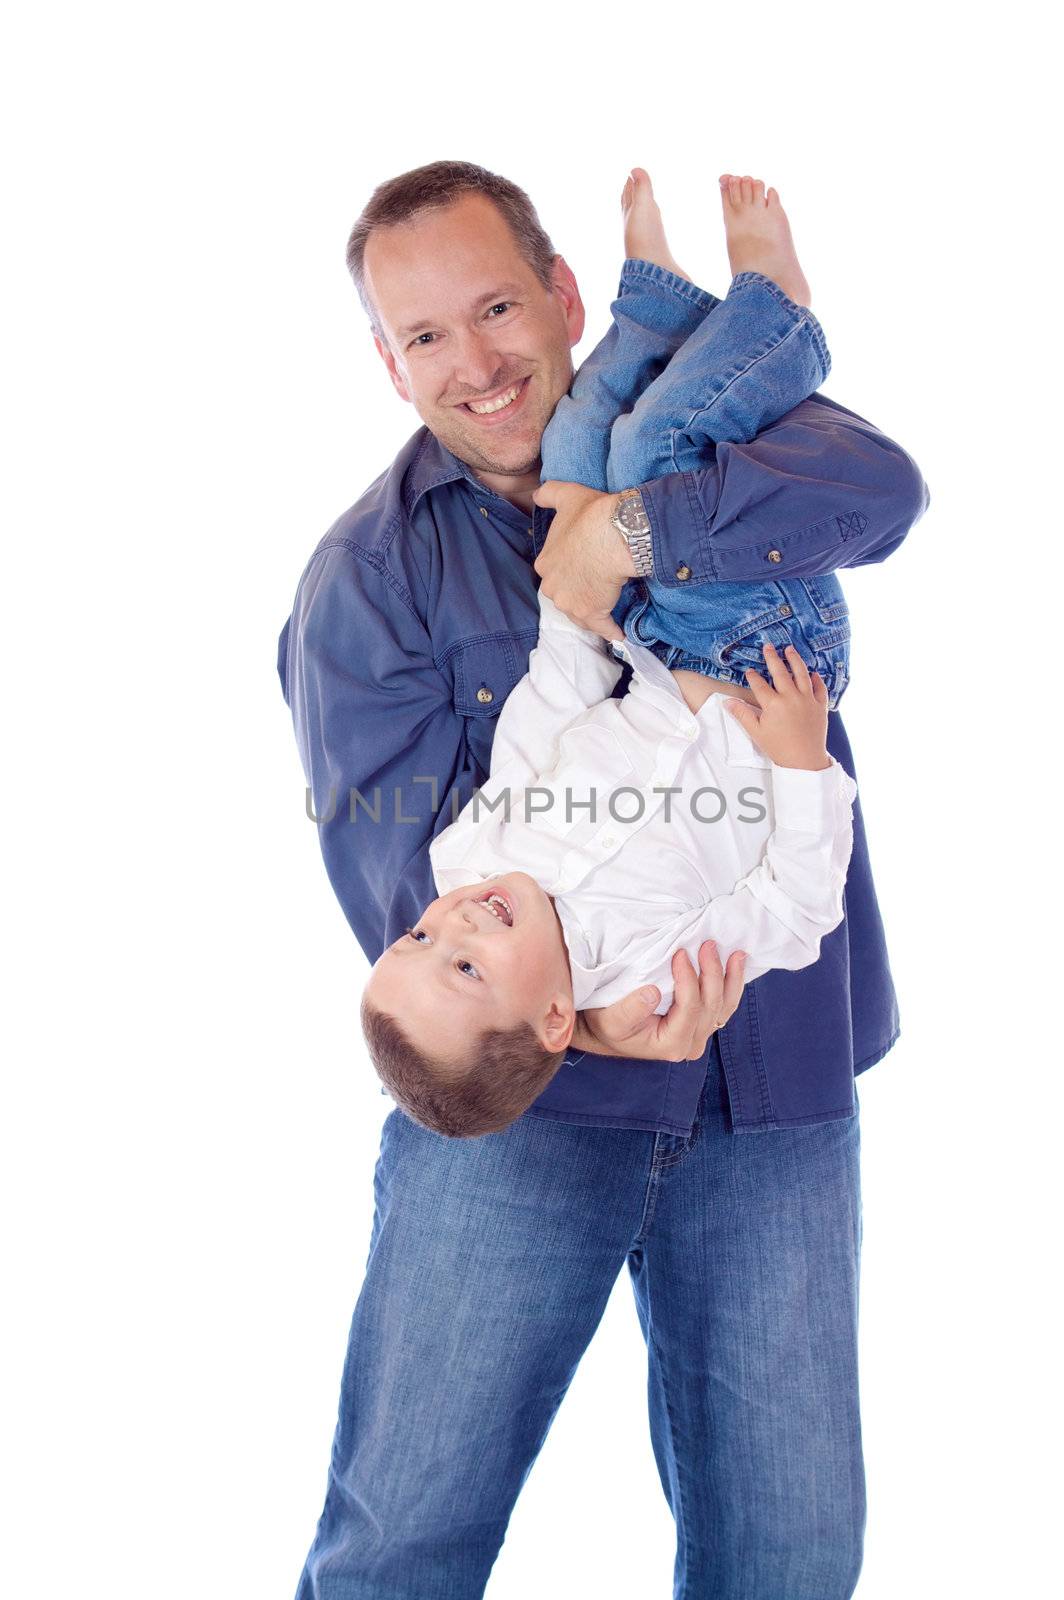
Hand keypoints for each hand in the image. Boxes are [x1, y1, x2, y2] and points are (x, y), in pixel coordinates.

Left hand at [531, 481, 634, 641]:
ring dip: (594, 611)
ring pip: (581, 612)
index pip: (555, 572)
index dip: (571, 569)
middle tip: (597, 585)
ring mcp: (570, 604)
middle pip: (566, 594)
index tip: (584, 566)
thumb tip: (536, 494)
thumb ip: (548, 494)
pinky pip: (602, 627)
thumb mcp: (565, 496)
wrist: (614, 534)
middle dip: (579, 592)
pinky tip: (618, 633)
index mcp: (544, 564)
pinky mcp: (591, 614)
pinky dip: (610, 631)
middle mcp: (552, 588)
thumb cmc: (590, 516)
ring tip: (607, 608)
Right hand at [573, 941, 745, 1061]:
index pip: (690, 1009)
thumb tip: (653, 992)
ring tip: (737, 954)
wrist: (608, 1032)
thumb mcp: (611, 1020)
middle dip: (712, 973)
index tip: (680, 954)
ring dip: (731, 978)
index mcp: (672, 1044)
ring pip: (725, 1007)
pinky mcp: (702, 1025)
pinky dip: (731, 984)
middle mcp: (691, 1044)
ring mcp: (699, 1035)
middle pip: (711, 1006)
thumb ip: (630, 1010)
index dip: (689, 980)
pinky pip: (724, 1006)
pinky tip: (736, 964)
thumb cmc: (608, 1024)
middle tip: (707, 944)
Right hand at [725, 643, 830, 769]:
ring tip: (790, 649)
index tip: (749, 671)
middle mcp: (791, 697)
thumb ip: (742, 714)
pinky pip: (819, 687)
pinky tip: (813, 673)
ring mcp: (807, 699)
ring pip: (801, 673)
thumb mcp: (756, 732)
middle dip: (772, 658)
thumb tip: (728, 702)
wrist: (804, 761)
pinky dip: (817, 679)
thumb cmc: (779, 748)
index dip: (752, 677)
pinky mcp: (820, 705)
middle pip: (780, 672)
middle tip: (768, 646)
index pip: (759, 685)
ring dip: (794, 660)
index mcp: (773, 704)